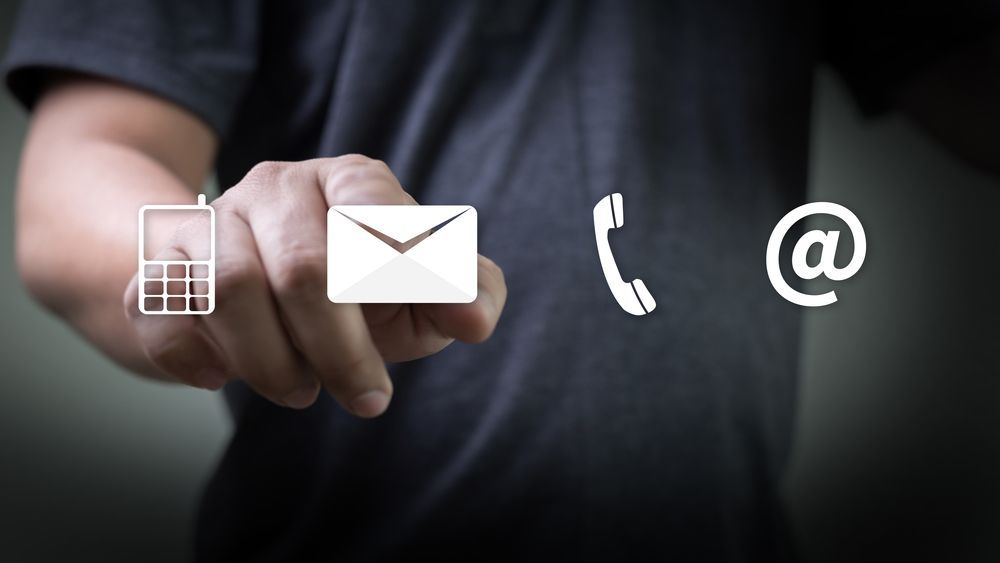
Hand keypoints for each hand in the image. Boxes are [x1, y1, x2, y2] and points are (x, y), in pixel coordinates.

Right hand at [124, 155, 506, 416]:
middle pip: (303, 268)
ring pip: (228, 288)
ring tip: (301, 390)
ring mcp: (212, 220)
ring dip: (271, 363)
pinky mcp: (160, 264)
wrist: (262, 292)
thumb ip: (465, 292)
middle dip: (341, 350)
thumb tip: (473, 320)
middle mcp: (278, 186)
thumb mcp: (421, 291)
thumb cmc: (360, 291)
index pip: (378, 213)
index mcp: (350, 180)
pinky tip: (223, 378)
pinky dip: (192, 356)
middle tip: (367, 396)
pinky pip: (160, 308)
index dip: (405, 278)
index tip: (433, 332)